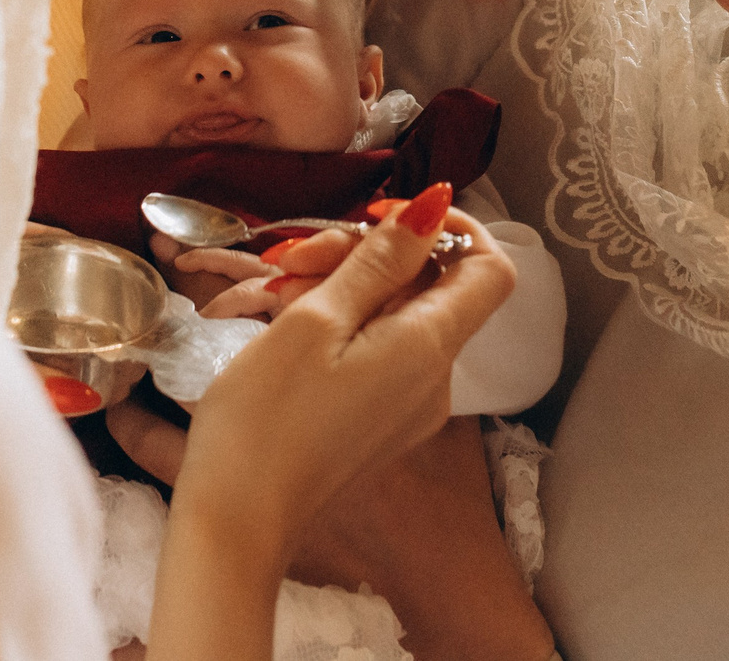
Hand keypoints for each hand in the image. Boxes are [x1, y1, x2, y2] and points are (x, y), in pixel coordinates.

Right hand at [135, 190, 519, 660]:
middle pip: (431, 285)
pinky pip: (380, 351)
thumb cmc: (266, 417)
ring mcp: (410, 404)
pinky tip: (284, 326)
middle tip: (292, 259)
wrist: (237, 521)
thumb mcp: (316, 320)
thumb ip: (380, 261)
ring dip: (343, 286)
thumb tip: (437, 207)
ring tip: (273, 291)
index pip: (490, 268)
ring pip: (397, 315)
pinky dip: (341, 325)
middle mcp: (435, 377)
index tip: (382, 217)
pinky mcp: (381, 422)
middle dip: (368, 253)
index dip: (451, 228)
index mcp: (429, 347)